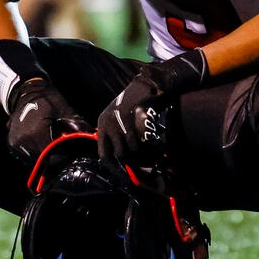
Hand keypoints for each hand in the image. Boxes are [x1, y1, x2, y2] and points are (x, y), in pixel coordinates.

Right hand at [6, 77, 88, 164]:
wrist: (27, 91)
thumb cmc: (49, 100)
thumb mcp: (67, 112)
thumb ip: (79, 127)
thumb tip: (93, 139)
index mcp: (37, 134)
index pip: (51, 158)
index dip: (61, 159)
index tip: (69, 156)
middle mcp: (23, 141)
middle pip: (41, 160)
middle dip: (53, 158)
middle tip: (62, 152)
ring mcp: (15, 142)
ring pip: (32, 159)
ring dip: (42, 157)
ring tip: (52, 149)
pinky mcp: (11, 142)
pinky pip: (24, 154)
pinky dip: (33, 152)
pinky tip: (41, 145)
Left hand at [96, 50, 207, 169]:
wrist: (148, 82)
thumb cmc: (135, 103)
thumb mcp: (118, 118)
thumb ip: (118, 137)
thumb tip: (124, 161)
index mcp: (103, 123)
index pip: (104, 153)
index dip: (113, 168)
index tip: (124, 175)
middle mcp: (108, 122)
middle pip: (120, 154)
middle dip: (134, 162)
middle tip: (145, 164)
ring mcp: (120, 119)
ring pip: (131, 149)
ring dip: (143, 155)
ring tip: (152, 154)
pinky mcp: (134, 116)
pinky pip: (140, 140)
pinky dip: (149, 147)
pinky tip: (155, 145)